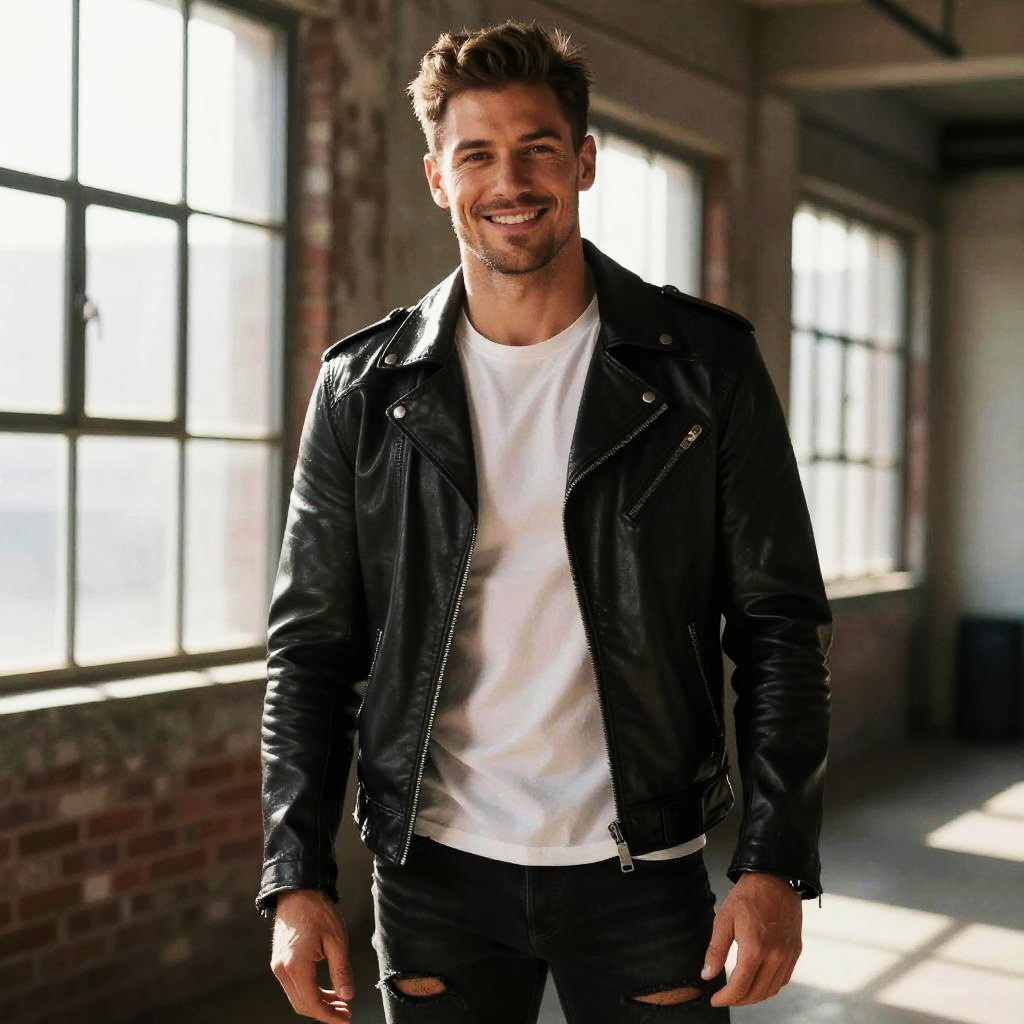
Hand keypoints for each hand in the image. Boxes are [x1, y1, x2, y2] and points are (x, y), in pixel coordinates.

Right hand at [271, 889, 354, 1020]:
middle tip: (346, 1013)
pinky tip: (326, 990)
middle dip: (325, 1012)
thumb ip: (341, 971)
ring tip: (340, 1002)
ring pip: (297, 997)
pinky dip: (310, 992)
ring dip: (318, 1003)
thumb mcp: (337, 940)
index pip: (312, 1003)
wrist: (298, 891)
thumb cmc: (318, 911)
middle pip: (302, 1004)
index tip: (345, 1020)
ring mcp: (278, 966)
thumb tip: (347, 995)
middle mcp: (282, 970)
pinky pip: (294, 985)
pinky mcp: (279, 961)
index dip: (329, 1016)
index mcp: (296, 966)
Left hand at [701, 872, 801, 1006]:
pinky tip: (759, 981)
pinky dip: (771, 986)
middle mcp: (775, 956)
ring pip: (772, 990)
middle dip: (739, 1000)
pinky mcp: (795, 952)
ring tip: (740, 992)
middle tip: (726, 997)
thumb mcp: (724, 919)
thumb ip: (716, 950)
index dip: (726, 998)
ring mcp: (787, 955)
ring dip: (755, 996)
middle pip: (757, 993)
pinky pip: (784, 979)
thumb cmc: (748, 896)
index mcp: (755, 949)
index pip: (740, 986)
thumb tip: (707, 974)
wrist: (774, 879)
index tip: (716, 1000)